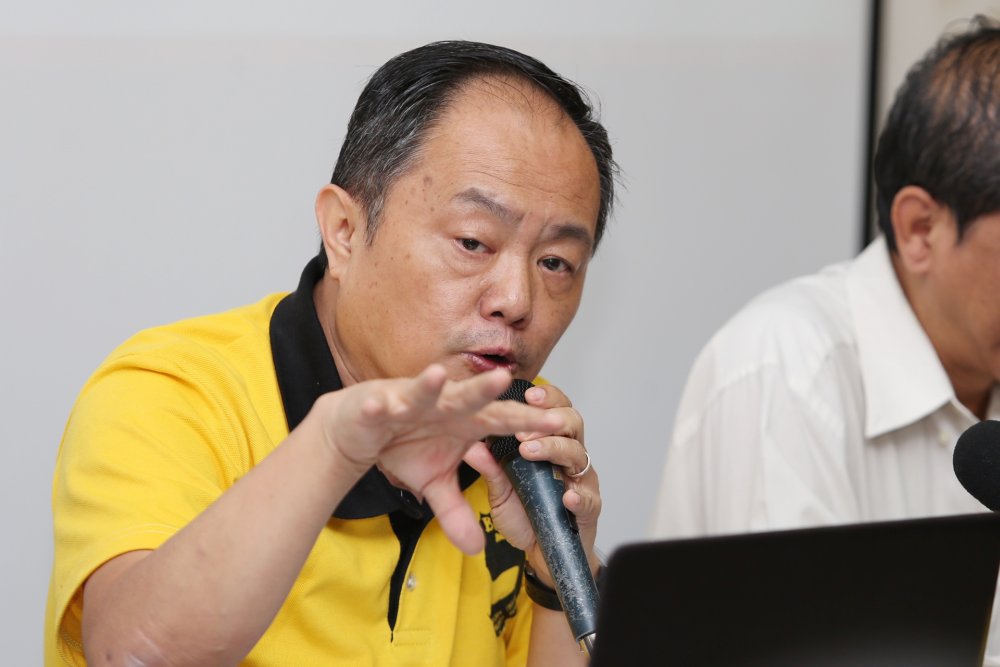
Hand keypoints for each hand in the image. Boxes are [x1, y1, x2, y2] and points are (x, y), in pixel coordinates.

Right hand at [316, 364, 563, 554]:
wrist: (359, 429)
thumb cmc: (402, 443)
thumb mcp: (434, 484)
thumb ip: (457, 512)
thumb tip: (477, 549)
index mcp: (464, 421)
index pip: (503, 420)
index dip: (529, 422)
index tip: (560, 424)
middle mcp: (443, 405)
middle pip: (470, 398)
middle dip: (487, 390)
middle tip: (508, 382)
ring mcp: (412, 401)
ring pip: (425, 391)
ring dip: (431, 385)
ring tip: (440, 376)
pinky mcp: (380, 404)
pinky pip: (381, 405)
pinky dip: (379, 406)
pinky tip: (380, 406)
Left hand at [463, 383, 600, 582]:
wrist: (542, 552)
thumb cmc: (525, 514)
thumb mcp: (501, 491)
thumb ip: (491, 469)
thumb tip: (470, 446)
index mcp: (550, 444)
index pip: (554, 411)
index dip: (546, 400)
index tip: (528, 394)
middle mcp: (569, 457)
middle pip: (573, 423)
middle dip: (552, 417)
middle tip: (526, 423)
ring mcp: (581, 481)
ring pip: (579, 454)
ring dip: (554, 448)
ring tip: (531, 451)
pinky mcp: (590, 508)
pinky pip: (589, 499)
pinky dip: (578, 496)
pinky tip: (566, 496)